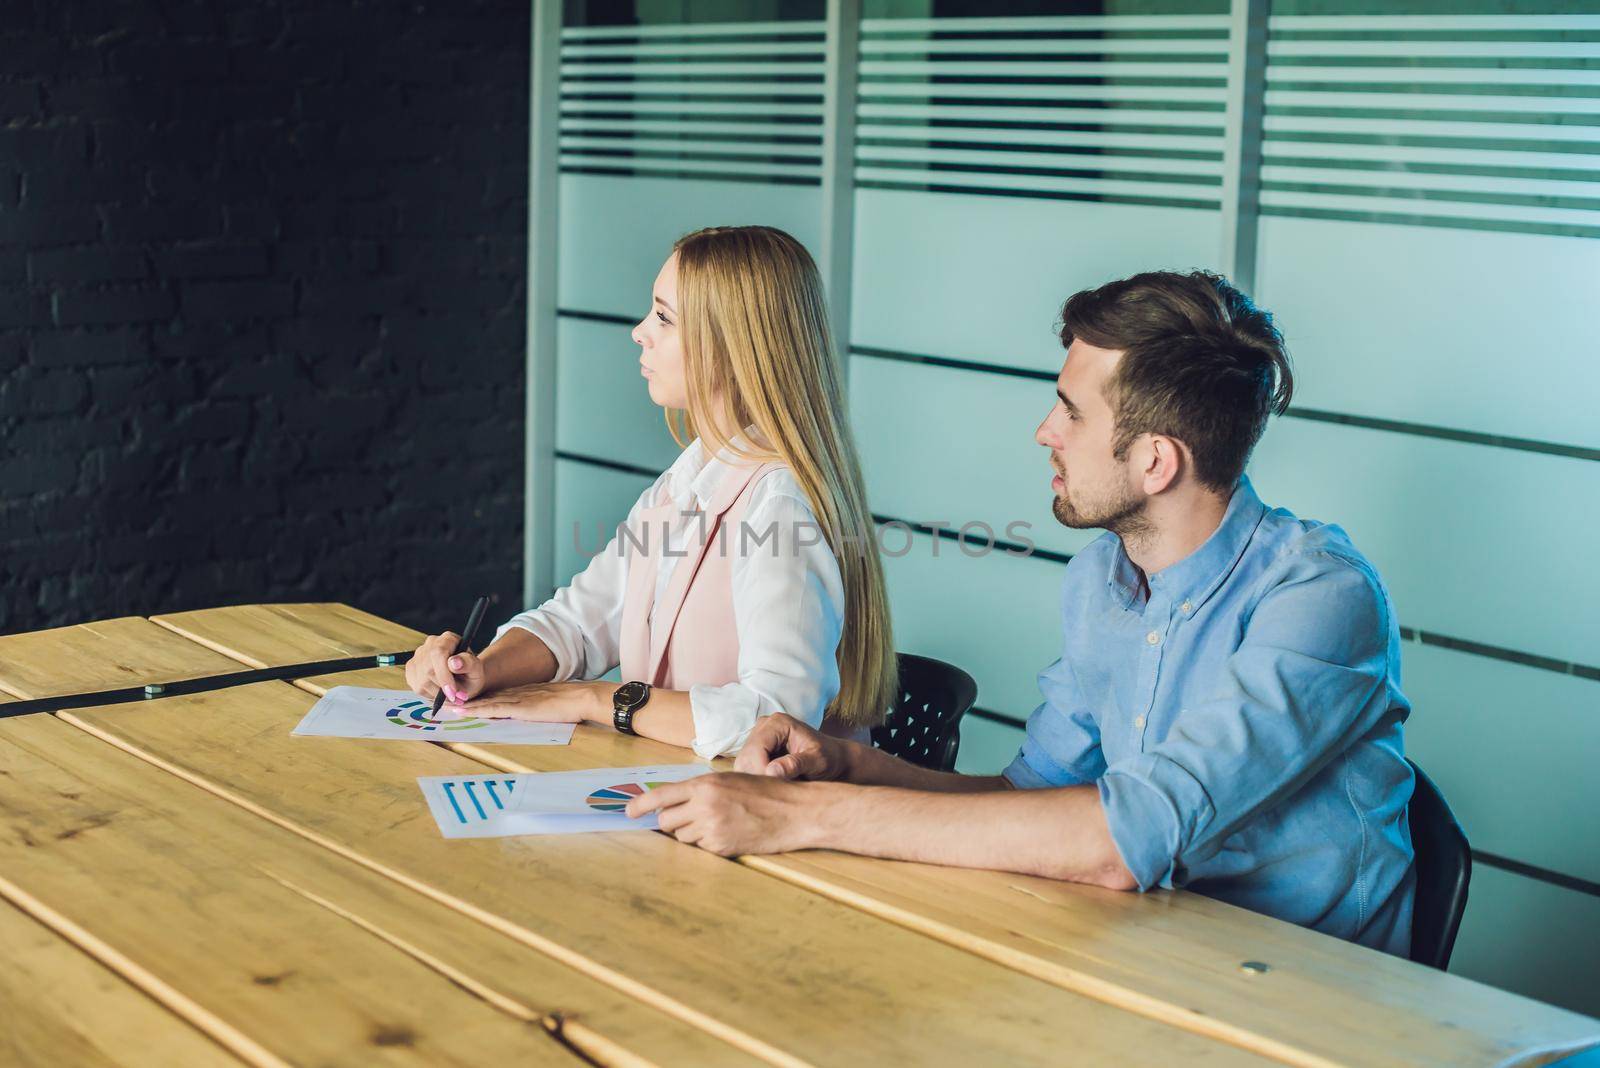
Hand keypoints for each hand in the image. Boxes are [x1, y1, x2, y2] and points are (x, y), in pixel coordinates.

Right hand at [405, 632, 488, 703]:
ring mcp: (418, 655)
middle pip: (428, 669)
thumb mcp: (476, 670)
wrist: (464, 678)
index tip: (453, 692)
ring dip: (438, 694)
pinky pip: (417, 687)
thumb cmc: (471, 673)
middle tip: (456, 698)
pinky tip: (441, 693)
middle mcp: (431, 643)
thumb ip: (468, 663)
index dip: (444, 675)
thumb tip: (454, 662)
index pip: (438, 653)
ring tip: (451, 696)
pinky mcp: (411, 668)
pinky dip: (430, 695)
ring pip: (422, 681)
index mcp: (448, 639)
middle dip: (443, 689)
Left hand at [442, 680, 609, 723]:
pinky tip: (463, 710)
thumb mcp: (553, 703)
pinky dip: (476, 710)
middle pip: (487, 697)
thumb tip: (537, 712)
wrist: (581, 697)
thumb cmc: (573, 703)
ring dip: (466, 704)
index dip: (480, 699)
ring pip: (485, 702)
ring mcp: (517, 699)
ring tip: (447, 707)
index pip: (498, 696)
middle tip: (447, 701)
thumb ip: (541, 707)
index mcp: (525, 693)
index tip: (465, 701)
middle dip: (467, 700)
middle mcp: (517, 693)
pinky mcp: (519, 707)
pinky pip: (493, 709)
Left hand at [625, 773, 824, 856]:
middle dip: (672, 822)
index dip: (640, 806)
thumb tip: (675, 803)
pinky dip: (708, 844)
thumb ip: (701, 790)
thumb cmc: (765, 792)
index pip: (660, 796)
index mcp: (705, 784)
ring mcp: (712, 829)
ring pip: (682, 837)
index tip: (628, 813)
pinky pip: (701, 849)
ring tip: (717, 823)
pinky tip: (728, 833)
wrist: (794, 811)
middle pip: (667, 821)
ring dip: (691, 833)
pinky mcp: (721, 848)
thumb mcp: (730, 781)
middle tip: (689, 818)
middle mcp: (704, 806)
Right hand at [734, 713, 850, 780]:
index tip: (777, 788)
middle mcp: (763, 726)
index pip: (756, 749)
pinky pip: (746, 771)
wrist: (833, 759)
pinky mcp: (755, 751)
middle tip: (779, 792)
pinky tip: (774, 787)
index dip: (761, 771)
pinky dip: (757, 782)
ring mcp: (757, 738)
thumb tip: (772, 771)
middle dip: (758, 778)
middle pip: (745, 758)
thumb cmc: (828, 758)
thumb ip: (796, 764)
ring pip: (742, 766)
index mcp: (778, 723)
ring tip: (780, 789)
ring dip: (757, 782)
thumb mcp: (817, 761)